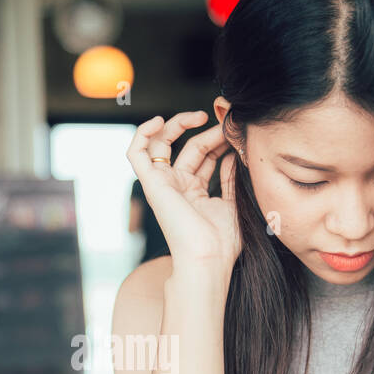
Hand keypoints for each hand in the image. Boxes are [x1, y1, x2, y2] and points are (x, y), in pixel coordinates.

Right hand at [126, 110, 240, 275]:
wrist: (207, 258)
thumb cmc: (222, 242)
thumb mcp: (233, 201)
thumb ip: (229, 176)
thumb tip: (232, 152)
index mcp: (195, 191)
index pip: (204, 155)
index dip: (219, 139)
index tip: (236, 132)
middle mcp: (177, 186)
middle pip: (189, 146)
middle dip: (210, 132)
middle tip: (228, 124)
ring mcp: (163, 184)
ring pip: (162, 143)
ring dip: (180, 124)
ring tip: (201, 115)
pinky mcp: (150, 184)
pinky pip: (136, 153)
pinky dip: (142, 134)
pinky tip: (159, 121)